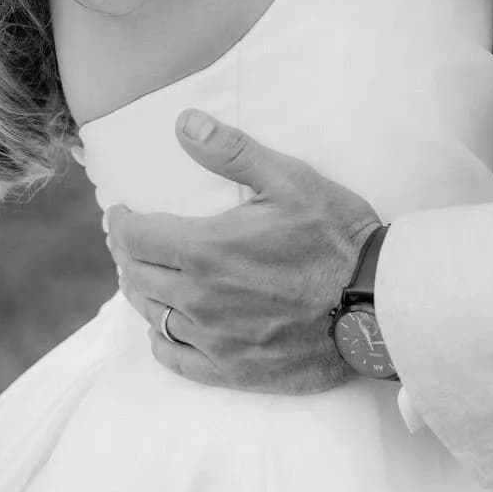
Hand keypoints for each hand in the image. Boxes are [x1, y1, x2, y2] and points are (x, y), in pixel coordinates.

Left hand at [105, 109, 380, 392]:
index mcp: (206, 249)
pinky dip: (160, 338)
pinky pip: (175, 357)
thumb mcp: (289, 179)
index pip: (137, 237)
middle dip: (127, 253)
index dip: (120, 222)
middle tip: (130, 239)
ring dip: (142, 291)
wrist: (373, 304)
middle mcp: (199, 298)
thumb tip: (184, 122)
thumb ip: (231, 150)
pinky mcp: (231, 369)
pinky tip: (164, 325)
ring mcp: (213, 338)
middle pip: (137, 276)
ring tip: (144, 274)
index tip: (119, 211)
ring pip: (153, 315)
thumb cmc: (335, 234)